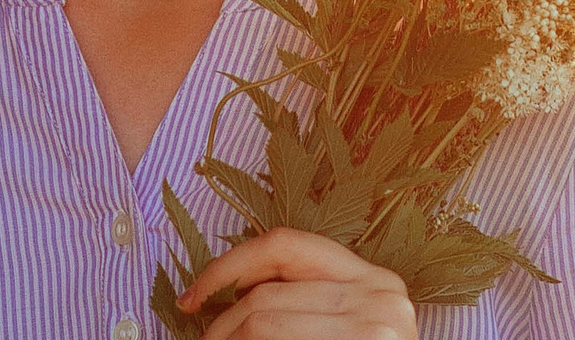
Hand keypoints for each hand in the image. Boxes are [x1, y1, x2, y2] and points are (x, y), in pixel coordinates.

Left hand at [178, 227, 416, 339]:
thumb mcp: (344, 328)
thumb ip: (302, 303)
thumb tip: (227, 295)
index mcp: (374, 279)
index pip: (285, 244)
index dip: (230, 265)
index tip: (194, 296)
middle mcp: (381, 293)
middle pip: (267, 291)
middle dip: (221, 320)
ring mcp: (376, 325)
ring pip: (262, 319)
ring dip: (227, 339)